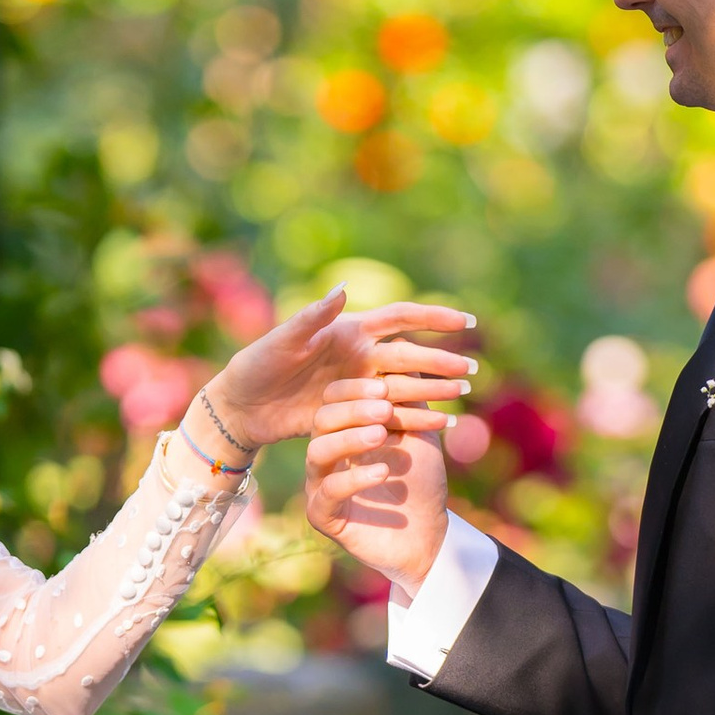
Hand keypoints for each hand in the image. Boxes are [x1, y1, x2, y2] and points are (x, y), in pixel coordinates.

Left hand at [199, 288, 477, 460]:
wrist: (243, 406)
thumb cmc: (257, 365)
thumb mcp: (283, 341)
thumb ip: (314, 317)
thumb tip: (344, 289)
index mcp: (349, 331)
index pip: (400, 318)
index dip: (433, 317)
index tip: (466, 321)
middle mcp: (360, 356)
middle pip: (410, 355)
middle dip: (442, 360)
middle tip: (472, 370)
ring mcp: (359, 386)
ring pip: (406, 386)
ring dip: (435, 389)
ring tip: (463, 394)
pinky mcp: (352, 414)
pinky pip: (390, 416)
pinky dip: (415, 420)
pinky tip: (440, 426)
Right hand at [303, 377, 452, 592]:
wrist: (429, 534)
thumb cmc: (421, 481)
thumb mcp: (419, 431)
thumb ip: (408, 396)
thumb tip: (403, 344)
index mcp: (344, 428)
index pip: (337, 398)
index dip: (358, 389)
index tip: (385, 385)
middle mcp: (326, 453)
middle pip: (322, 420)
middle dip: (353, 410)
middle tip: (385, 406)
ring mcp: (320, 484)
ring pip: (318, 451)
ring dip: (351, 438)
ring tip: (382, 434)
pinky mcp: (323, 515)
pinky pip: (328, 492)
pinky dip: (356, 478)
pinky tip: (383, 470)